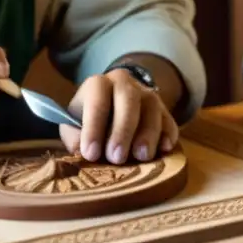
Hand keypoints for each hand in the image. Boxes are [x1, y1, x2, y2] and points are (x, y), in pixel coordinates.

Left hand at [59, 69, 178, 163]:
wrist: (114, 101)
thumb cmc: (90, 118)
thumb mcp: (73, 122)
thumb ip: (72, 135)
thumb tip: (79, 150)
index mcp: (98, 85)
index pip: (96, 101)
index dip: (93, 128)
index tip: (90, 154)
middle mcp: (124, 84)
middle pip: (128, 101)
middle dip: (122, 131)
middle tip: (116, 158)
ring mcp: (147, 95)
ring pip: (152, 109)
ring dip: (148, 134)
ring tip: (141, 156)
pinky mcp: (164, 110)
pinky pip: (170, 120)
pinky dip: (168, 134)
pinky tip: (164, 148)